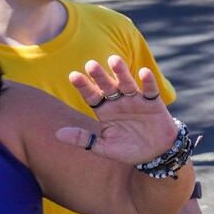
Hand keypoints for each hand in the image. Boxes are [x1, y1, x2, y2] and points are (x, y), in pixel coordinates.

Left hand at [58, 56, 178, 164]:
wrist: (155, 153)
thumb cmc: (127, 149)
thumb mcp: (103, 147)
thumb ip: (83, 139)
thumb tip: (57, 134)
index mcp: (104, 110)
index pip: (91, 96)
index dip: (83, 86)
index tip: (73, 76)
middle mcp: (118, 102)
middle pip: (107, 86)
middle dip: (99, 75)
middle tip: (91, 64)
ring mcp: (135, 100)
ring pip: (127, 83)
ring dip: (121, 72)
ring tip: (114, 60)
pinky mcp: (153, 103)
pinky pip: (150, 90)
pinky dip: (148, 82)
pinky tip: (143, 72)